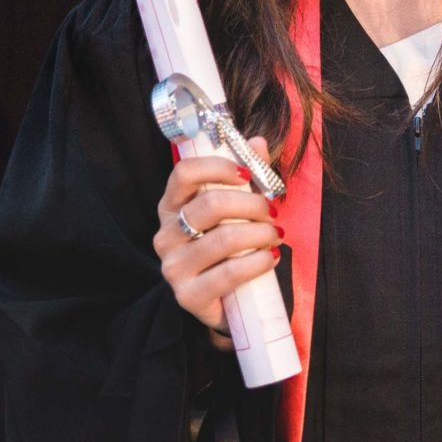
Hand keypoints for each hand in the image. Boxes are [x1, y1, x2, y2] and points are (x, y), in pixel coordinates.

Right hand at [153, 138, 282, 333]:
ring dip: (260, 233)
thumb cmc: (229, 244)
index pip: (183, 172)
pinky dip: (258, 262)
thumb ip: (247, 172)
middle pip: (209, 204)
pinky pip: (229, 273)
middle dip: (251, 204)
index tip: (247, 174)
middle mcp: (165, 234)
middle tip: (272, 211)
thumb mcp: (237, 206)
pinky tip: (271, 257)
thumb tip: (257, 142)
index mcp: (172, 205)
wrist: (226, 299)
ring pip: (223, 238)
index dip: (218, 167)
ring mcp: (173, 267)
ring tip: (276, 235)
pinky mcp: (187, 295)